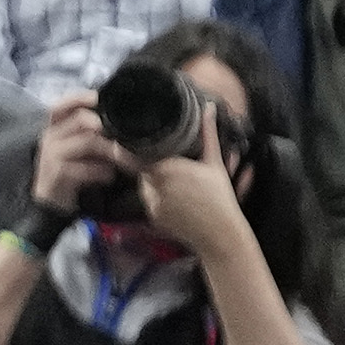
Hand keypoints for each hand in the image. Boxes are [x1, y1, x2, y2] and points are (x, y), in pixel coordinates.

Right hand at [30, 90, 127, 214]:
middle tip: (128, 140)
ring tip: (128, 162)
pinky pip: (86, 168)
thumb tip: (120, 124)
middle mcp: (50, 136)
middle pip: (82, 120)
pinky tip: (109, 177)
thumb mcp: (77, 150)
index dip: (81, 98)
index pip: (62, 104)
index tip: (102, 99)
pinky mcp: (58, 174)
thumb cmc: (69, 172)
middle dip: (109, 129)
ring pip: (88, 143)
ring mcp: (52, 155)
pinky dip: (102, 172)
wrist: (50, 203)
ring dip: (112, 152)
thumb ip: (90, 135)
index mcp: (54, 128)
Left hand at [134, 106, 250, 260]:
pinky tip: (176, 203)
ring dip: (152, 184)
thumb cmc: (220, 198)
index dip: (128, 150)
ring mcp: (153, 204)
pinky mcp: (154, 219)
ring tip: (177, 187)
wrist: (221, 235)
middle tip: (167, 169)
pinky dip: (157, 201)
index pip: (136, 155)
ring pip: (144, 187)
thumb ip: (208, 134)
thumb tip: (209, 109)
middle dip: (147, 167)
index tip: (123, 143)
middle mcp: (155, 186)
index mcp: (167, 168)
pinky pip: (149, 203)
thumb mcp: (214, 163)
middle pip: (140, 170)